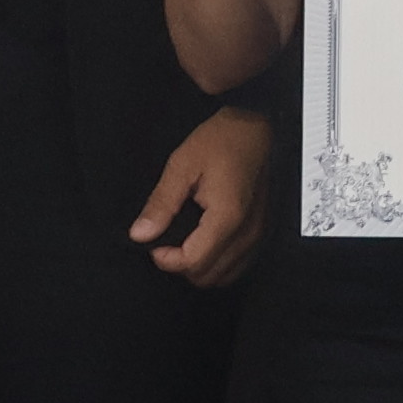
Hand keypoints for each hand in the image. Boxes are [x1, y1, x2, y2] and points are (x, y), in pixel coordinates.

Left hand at [129, 109, 267, 286]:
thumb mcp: (182, 165)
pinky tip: (205, 242)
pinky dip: (218, 262)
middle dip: (181, 265)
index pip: (192, 263)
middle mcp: (247, 233)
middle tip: (167, 240)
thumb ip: (161, 203)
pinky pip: (238, 265)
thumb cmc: (221, 140)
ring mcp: (258, 234)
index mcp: (226, 218)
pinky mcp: (263, 231)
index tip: (154, 242)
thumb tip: (139, 235)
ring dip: (200, 266)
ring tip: (185, 241)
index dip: (166, 259)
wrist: (257, 125)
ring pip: (224, 276)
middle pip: (208, 276)